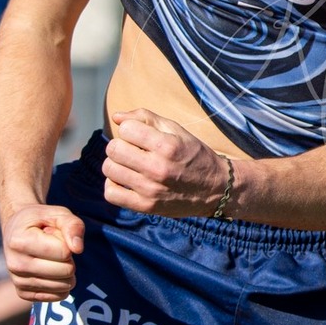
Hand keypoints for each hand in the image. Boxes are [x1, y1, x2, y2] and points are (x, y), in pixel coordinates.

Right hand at [0, 200, 83, 300]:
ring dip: (67, 273)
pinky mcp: (23, 293)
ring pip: (63, 286)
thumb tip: (78, 249)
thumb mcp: (58, 213)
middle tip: (57, 249)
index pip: (63, 252)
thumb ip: (72, 225)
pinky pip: (56, 297)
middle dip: (70, 260)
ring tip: (53, 259)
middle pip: (65, 271)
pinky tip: (52, 272)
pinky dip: (62, 286)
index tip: (56, 236)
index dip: (68, 243)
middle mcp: (15, 264)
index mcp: (19, 241)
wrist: (16, 231)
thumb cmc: (40, 221)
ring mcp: (17, 281)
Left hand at [103, 109, 231, 216]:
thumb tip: (116, 117)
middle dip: (119, 145)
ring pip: (109, 169)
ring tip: (128, 164)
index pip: (126, 129)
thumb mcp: (176, 130)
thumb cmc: (194, 155)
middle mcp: (158, 168)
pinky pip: (111, 194)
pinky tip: (125, 180)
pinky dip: (113, 185)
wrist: (216, 189)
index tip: (138, 135)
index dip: (129, 129)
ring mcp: (151, 190)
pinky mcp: (146, 207)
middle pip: (113, 149)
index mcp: (167, 146)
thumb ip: (146, 118)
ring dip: (115, 164)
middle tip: (131, 149)